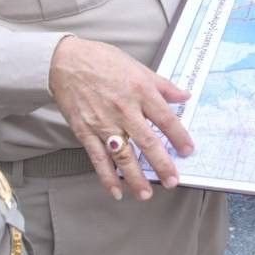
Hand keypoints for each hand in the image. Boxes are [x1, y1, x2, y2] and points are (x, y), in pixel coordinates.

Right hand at [48, 36, 195, 200]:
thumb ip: (163, 85)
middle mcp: (124, 109)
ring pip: (123, 155)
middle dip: (161, 164)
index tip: (188, 151)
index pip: (166, 118)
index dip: (179, 136)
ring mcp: (104, 122)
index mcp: (140, 91)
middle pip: (147, 141)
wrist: (66, 61)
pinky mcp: (85, 131)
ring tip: (146, 194)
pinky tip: (116, 191)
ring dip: (135, 177)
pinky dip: (107, 177)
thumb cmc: (103, 60)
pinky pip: (98, 158)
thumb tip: (185, 95)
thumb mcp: (138, 67)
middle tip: (172, 181)